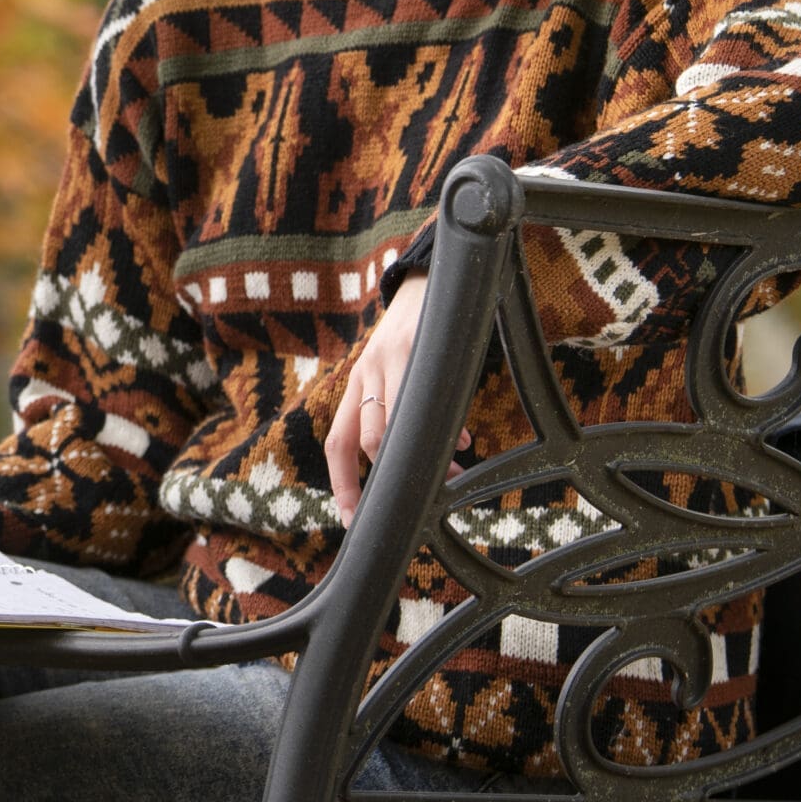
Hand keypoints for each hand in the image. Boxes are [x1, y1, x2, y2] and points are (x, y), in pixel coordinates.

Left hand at [326, 275, 468, 527]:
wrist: (425, 282)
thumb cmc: (412, 337)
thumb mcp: (392, 371)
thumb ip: (395, 411)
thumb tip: (416, 465)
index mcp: (354, 385)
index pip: (337, 443)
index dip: (341, 484)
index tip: (350, 519)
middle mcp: (365, 375)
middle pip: (364, 440)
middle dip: (390, 478)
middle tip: (420, 498)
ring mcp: (389, 361)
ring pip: (393, 425)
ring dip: (424, 457)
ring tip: (453, 472)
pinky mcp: (415, 349)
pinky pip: (424, 399)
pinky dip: (446, 427)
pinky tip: (463, 440)